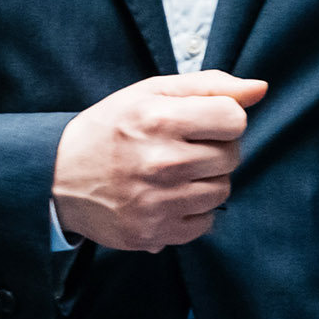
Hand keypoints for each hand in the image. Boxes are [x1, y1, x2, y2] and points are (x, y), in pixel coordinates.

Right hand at [52, 72, 267, 252]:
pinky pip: (206, 222)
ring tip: (176, 172)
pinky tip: (169, 196)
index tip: (203, 121)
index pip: (234, 118)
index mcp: (159, 119)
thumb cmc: (110, 128)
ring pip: (222, 191)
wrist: (58, 176)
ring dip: (207, 180)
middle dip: (216, 148)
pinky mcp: (154, 232)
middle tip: (185, 147)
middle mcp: (160, 162)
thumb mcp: (150, 92)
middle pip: (231, 156)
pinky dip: (194, 210)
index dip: (224, 118)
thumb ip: (208, 86)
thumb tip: (260, 88)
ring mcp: (158, 202)